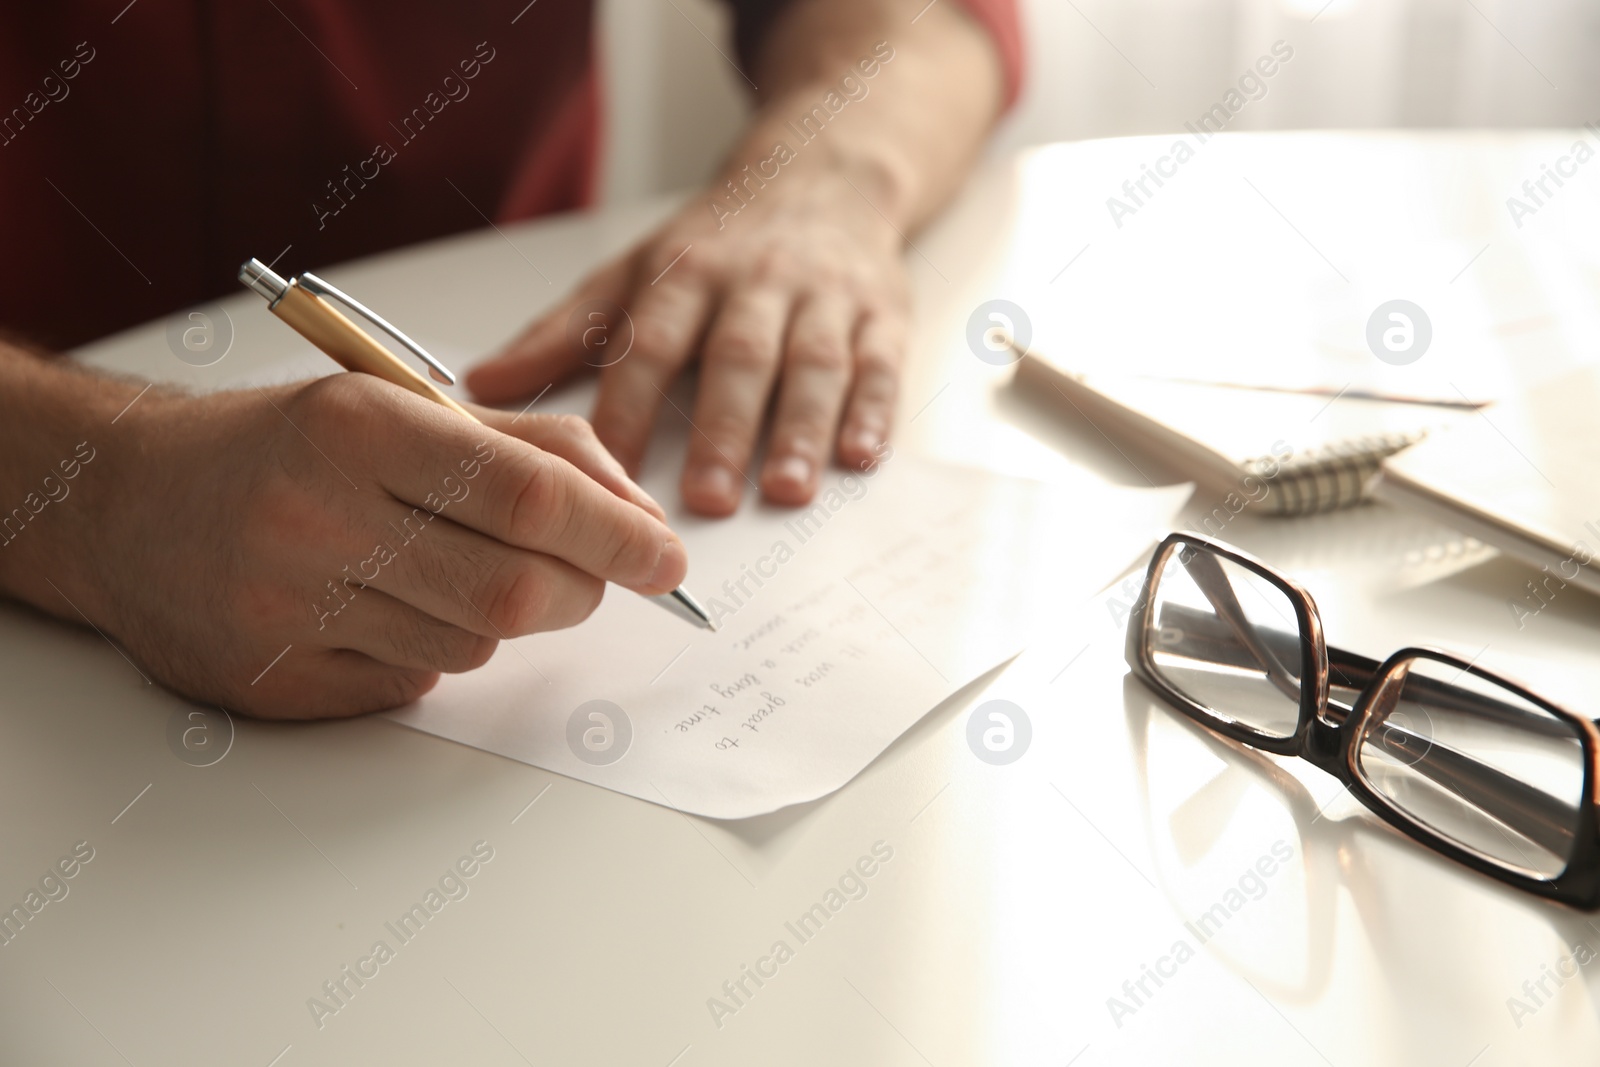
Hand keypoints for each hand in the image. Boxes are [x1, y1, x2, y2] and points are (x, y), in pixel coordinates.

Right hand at [82, 374, 685, 717]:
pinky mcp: (275, 681)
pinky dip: (434, 649)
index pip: (530, 494)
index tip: (668, 557)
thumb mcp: (400, 407)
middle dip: (584, 588)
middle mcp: (315, 515)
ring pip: (475, 641)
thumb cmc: (288, 447)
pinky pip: (416, 683)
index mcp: (357, 427)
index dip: (619, 533)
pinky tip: (384, 607)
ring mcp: (288, 607)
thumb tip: (638, 514)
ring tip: (443, 566)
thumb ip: (532, 448)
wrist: (130, 504)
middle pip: (518, 587)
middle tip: (593, 575)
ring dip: (499, 614)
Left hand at [466, 168, 909, 515]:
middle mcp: (753, 283)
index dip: (626, 407)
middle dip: (720, 429)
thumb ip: (561, 335)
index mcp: (682, 273)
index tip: (608, 471)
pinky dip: (874, 412)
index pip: (649, 344)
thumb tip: (480, 386)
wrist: (824, 174)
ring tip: (785, 491)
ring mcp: (823, 297)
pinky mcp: (882, 314)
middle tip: (705, 498)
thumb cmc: (718, 242)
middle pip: (735, 358)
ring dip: (800, 429)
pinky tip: (860, 456)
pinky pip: (879, 364)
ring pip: (812, 364)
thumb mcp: (631, 272)